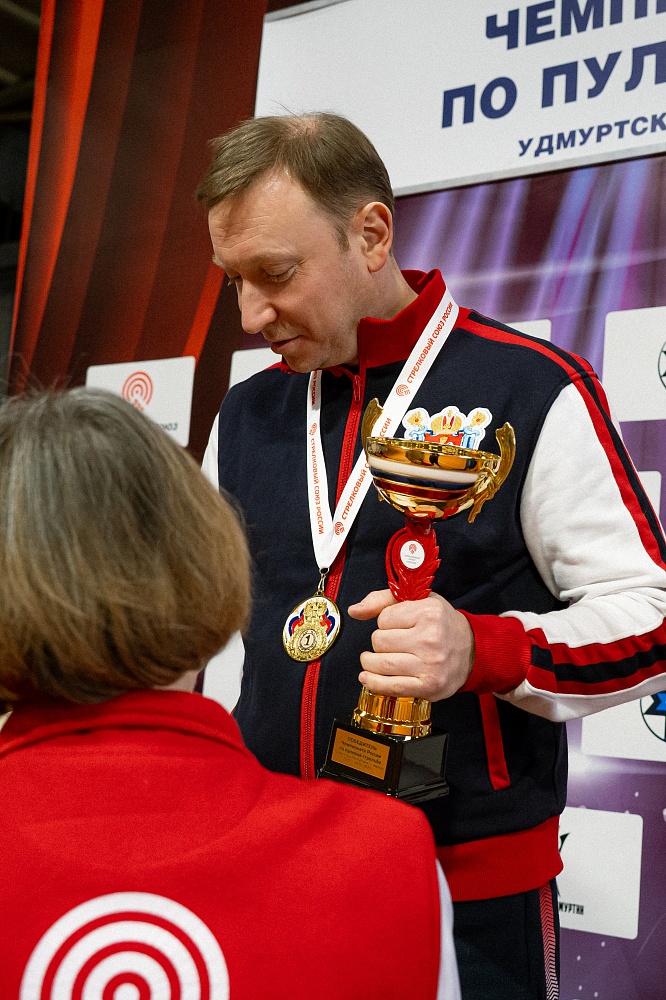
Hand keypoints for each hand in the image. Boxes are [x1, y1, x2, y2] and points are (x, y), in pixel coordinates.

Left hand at [347, 590, 474, 700]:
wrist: (472, 650)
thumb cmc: (441, 624)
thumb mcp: (418, 601)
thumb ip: (382, 600)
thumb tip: (354, 611)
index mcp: (428, 613)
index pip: (383, 618)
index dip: (385, 622)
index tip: (397, 626)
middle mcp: (430, 638)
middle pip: (379, 641)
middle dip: (379, 642)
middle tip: (392, 643)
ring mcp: (430, 665)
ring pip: (380, 663)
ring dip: (371, 662)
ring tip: (374, 659)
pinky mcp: (428, 686)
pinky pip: (390, 686)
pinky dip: (373, 683)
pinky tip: (367, 677)